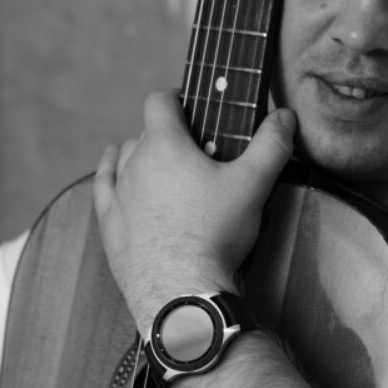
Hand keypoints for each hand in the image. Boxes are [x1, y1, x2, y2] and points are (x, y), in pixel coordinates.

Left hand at [93, 89, 295, 332]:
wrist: (181, 289)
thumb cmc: (215, 235)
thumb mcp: (253, 185)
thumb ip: (271, 145)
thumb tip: (285, 116)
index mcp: (165, 144)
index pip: (160, 101)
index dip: (176, 98)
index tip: (191, 107)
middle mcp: (134, 163)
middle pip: (146, 132)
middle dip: (168, 135)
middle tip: (196, 153)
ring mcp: (118, 194)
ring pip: (124, 158)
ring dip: (141, 156)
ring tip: (165, 169)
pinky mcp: (109, 224)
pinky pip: (103, 187)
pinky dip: (110, 174)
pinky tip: (114, 171)